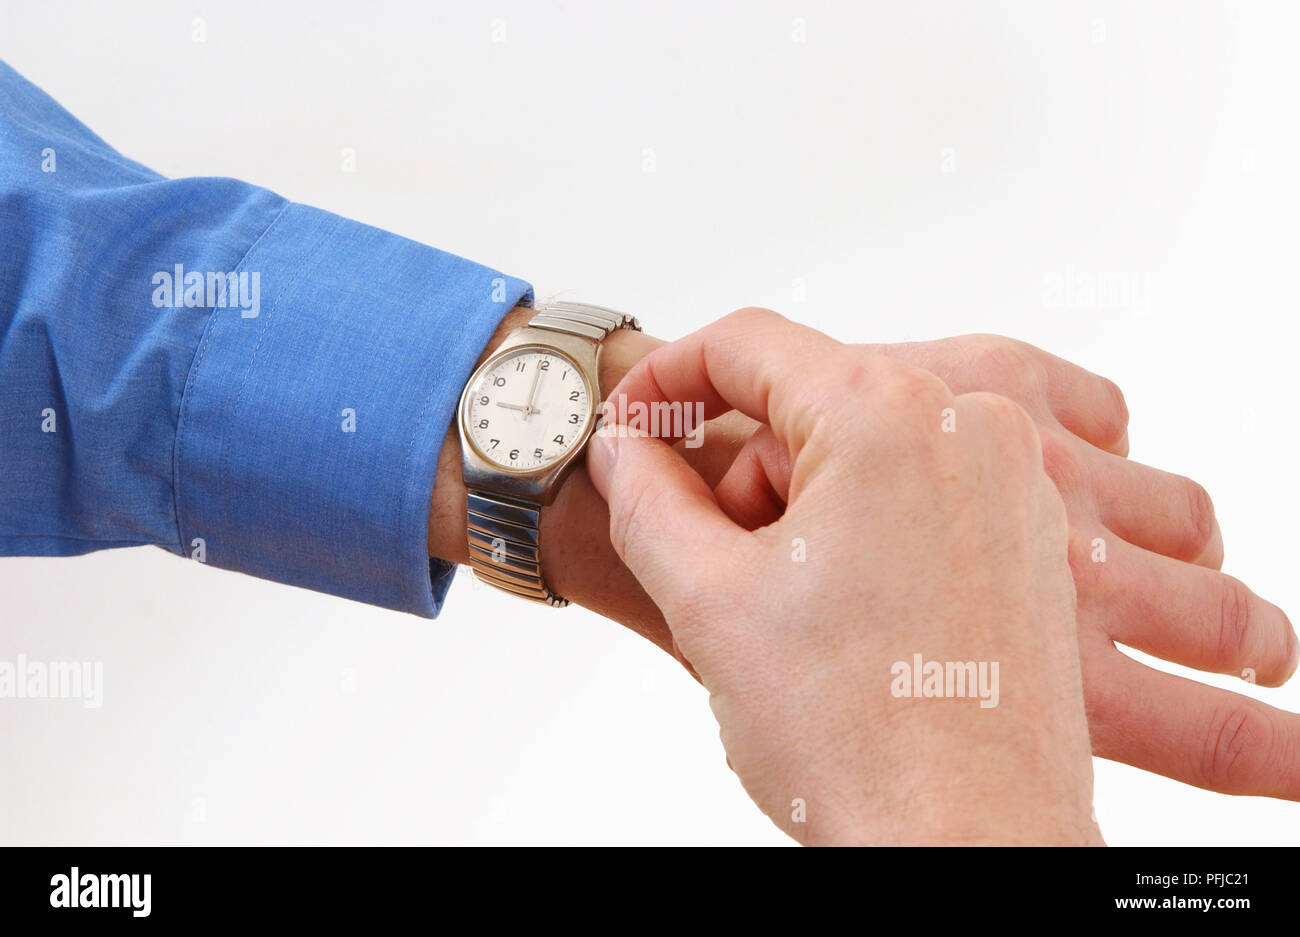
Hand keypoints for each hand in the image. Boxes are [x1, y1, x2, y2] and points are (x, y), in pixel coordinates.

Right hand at [428, 308, 1299, 801]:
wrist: (967, 852)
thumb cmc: (861, 739)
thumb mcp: (708, 599)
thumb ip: (645, 496)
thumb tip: (625, 449)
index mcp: (892, 416)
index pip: (749, 343)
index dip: (666, 380)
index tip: (630, 429)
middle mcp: (973, 430)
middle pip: (807, 408)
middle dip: (742, 480)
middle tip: (721, 572)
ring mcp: (1014, 487)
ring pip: (861, 457)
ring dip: (799, 519)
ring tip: (792, 621)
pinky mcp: (1031, 542)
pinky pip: (918, 498)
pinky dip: (860, 538)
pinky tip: (844, 625)